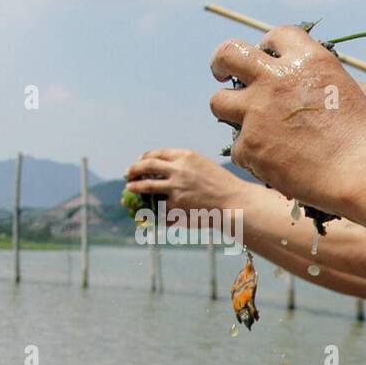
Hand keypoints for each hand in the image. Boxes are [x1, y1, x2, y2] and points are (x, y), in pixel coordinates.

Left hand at [124, 148, 245, 214]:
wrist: (237, 202)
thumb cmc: (226, 186)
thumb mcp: (206, 166)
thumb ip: (187, 165)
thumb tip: (168, 170)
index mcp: (186, 156)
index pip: (158, 153)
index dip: (145, 157)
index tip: (141, 161)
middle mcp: (178, 169)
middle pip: (147, 166)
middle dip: (134, 169)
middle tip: (128, 173)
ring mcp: (175, 187)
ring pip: (147, 185)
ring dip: (135, 187)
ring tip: (130, 188)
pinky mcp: (176, 205)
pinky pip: (159, 207)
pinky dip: (153, 210)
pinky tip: (149, 211)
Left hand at [209, 26, 365, 213]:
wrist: (364, 172)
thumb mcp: (347, 91)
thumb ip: (316, 82)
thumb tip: (298, 85)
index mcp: (308, 60)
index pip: (277, 36)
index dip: (268, 45)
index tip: (266, 55)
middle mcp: (277, 79)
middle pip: (229, 54)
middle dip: (222, 61)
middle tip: (222, 73)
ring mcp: (259, 111)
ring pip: (219, 101)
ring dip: (229, 109)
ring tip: (243, 124)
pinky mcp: (251, 144)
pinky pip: (238, 147)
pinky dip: (253, 155)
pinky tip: (273, 163)